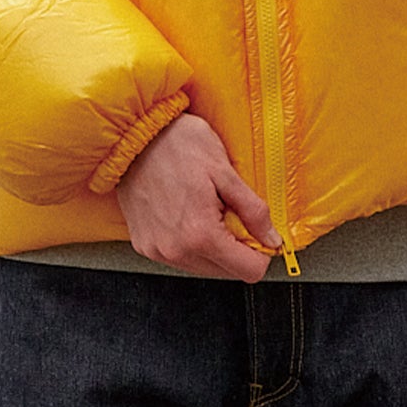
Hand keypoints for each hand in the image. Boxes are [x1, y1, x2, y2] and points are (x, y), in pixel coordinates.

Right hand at [115, 113, 280, 281]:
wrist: (133, 134)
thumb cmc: (178, 144)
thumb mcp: (225, 171)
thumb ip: (253, 211)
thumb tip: (272, 239)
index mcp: (201, 235)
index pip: (249, 270)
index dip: (261, 251)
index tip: (257, 230)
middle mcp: (176, 251)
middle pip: (227, 272)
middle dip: (235, 247)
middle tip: (227, 211)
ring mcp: (157, 251)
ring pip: (203, 266)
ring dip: (212, 245)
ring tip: (203, 208)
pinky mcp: (143, 245)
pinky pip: (179, 257)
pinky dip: (189, 241)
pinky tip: (185, 212)